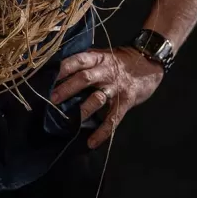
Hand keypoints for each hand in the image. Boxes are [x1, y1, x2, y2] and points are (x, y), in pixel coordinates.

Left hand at [50, 47, 164, 148]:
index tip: (47, 75)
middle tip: (51, 99)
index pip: (78, 61)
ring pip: (97, 99)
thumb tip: (58, 68)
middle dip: (66, 89)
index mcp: (98, 58)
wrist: (149, 61)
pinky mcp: (125, 102)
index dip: (63, 68)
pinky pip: (113, 119)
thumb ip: (85, 60)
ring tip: (68, 120)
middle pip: (84, 79)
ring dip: (81, 110)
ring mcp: (116, 88)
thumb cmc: (121, 59)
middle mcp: (106, 72)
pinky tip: (91, 143)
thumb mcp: (102, 54)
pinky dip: (102, 132)